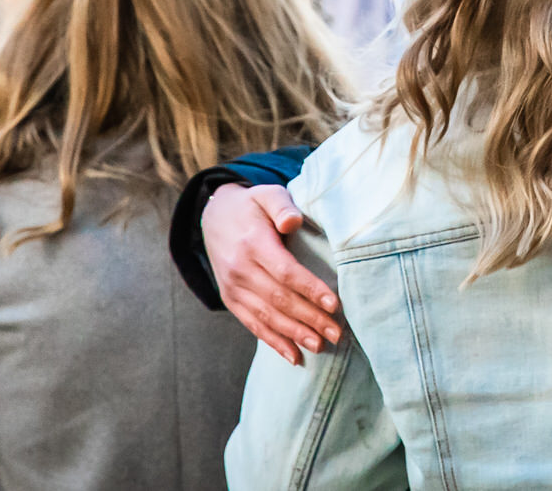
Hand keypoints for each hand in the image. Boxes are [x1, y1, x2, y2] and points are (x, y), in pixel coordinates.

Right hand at [203, 184, 344, 365]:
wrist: (214, 217)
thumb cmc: (252, 206)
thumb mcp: (266, 194)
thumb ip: (281, 205)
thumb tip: (293, 222)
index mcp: (253, 243)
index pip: (285, 271)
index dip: (310, 289)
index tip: (334, 304)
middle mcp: (240, 268)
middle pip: (279, 299)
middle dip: (310, 319)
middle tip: (337, 333)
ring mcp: (233, 287)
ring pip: (266, 316)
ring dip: (294, 334)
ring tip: (320, 346)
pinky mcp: (230, 299)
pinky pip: (252, 324)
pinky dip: (273, 342)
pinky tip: (294, 356)